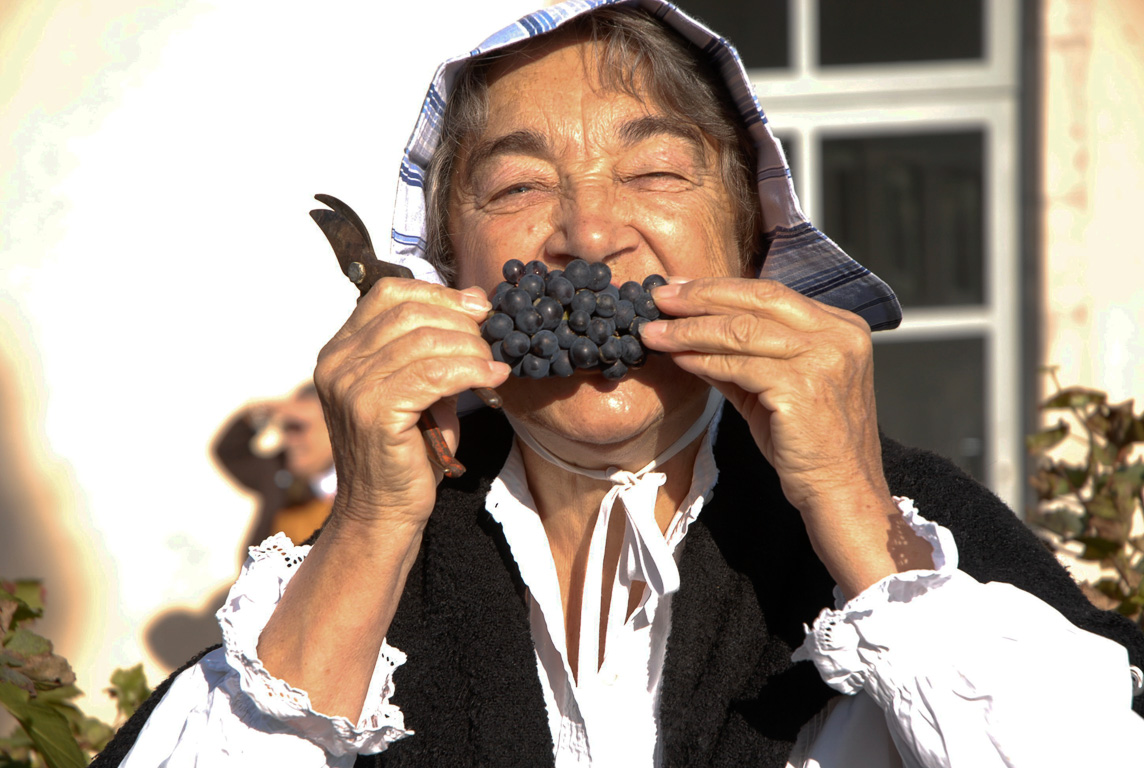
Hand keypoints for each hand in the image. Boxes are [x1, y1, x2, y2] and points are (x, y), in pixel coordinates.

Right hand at [314, 278, 509, 528]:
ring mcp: (351, 386)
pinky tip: (492, 381)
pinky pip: (433, 374)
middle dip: (462, 323)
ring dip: (472, 350)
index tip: (478, 308)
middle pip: (410, 313)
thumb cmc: (407, 452)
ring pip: (425, 340)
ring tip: (494, 368)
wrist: (383, 513)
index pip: (388, 294)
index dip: (438, 294)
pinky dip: (472, 372)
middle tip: (492, 343)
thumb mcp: (415, 388)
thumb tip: (475, 303)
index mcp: (340, 350)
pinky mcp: (373, 411)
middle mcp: (337, 363)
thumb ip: (431, 349)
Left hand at [641, 277, 930, 594]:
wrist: (841, 493)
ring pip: (743, 331)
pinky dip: (703, 361)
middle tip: (659, 298)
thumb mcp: (777, 386)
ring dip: (690, 330)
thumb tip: (688, 333)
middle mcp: (839, 335)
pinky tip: (678, 359)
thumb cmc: (809, 444)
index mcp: (841, 326)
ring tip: (654, 332)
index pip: (770, 293)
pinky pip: (739, 366)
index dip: (720, 288)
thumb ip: (742, 356)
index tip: (679, 288)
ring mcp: (824, 359)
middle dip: (701, 297)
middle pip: (757, 301)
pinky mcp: (803, 388)